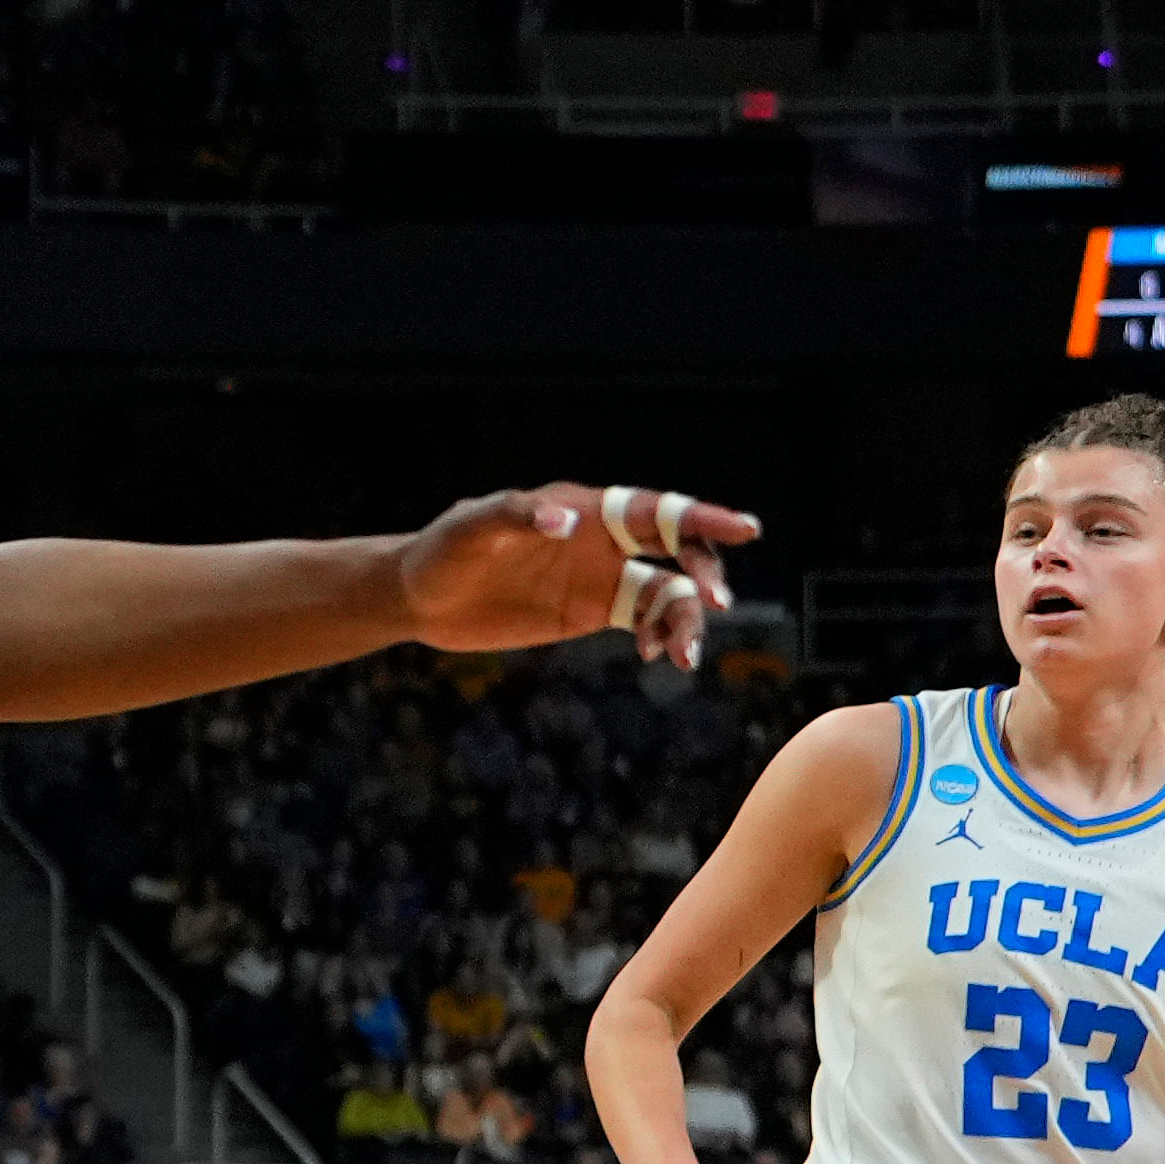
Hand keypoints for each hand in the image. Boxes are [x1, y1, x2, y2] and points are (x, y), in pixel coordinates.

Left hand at [397, 482, 751, 668]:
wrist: (419, 597)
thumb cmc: (443, 550)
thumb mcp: (473, 528)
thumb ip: (517, 516)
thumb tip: (569, 518)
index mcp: (588, 508)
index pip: (657, 510)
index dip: (703, 518)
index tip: (745, 530)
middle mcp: (605, 539)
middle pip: (679, 551)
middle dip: (705, 574)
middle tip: (714, 604)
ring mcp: (603, 577)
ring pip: (670, 593)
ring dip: (687, 620)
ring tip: (683, 655)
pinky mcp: (592, 612)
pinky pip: (646, 621)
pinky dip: (661, 636)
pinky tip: (655, 655)